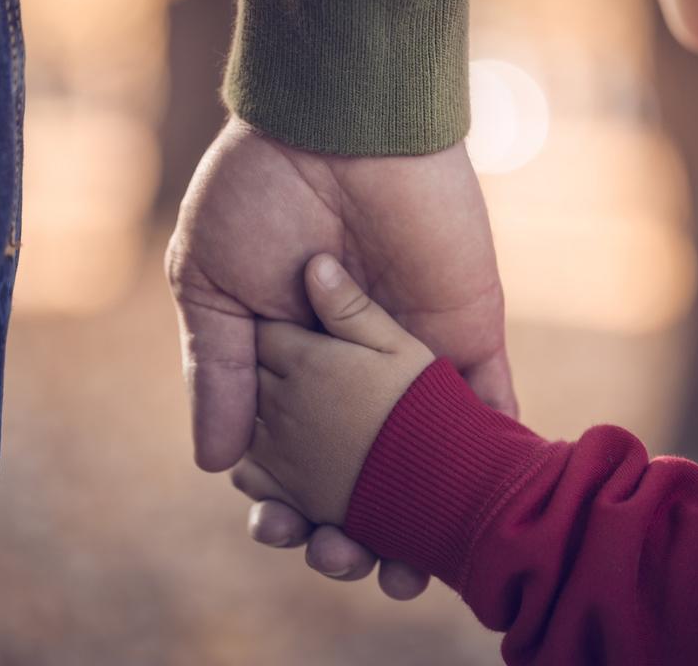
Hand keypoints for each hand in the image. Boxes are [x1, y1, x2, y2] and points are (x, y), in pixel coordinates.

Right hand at [166, 118, 514, 597]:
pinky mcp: (465, 335)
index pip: (285, 452)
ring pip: (420, 457)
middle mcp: (350, 367)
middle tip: (339, 559)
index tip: (275, 532)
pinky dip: (486, 463)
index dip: (279, 502)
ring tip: (403, 575)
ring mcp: (410, 355)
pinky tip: (475, 520)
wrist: (336, 122)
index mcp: (286, 358)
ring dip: (416, 516)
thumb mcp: (210, 282)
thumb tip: (214, 467)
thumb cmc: (259, 192)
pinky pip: (486, 408)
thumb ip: (219, 371)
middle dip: (346, 524)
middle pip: (355, 469)